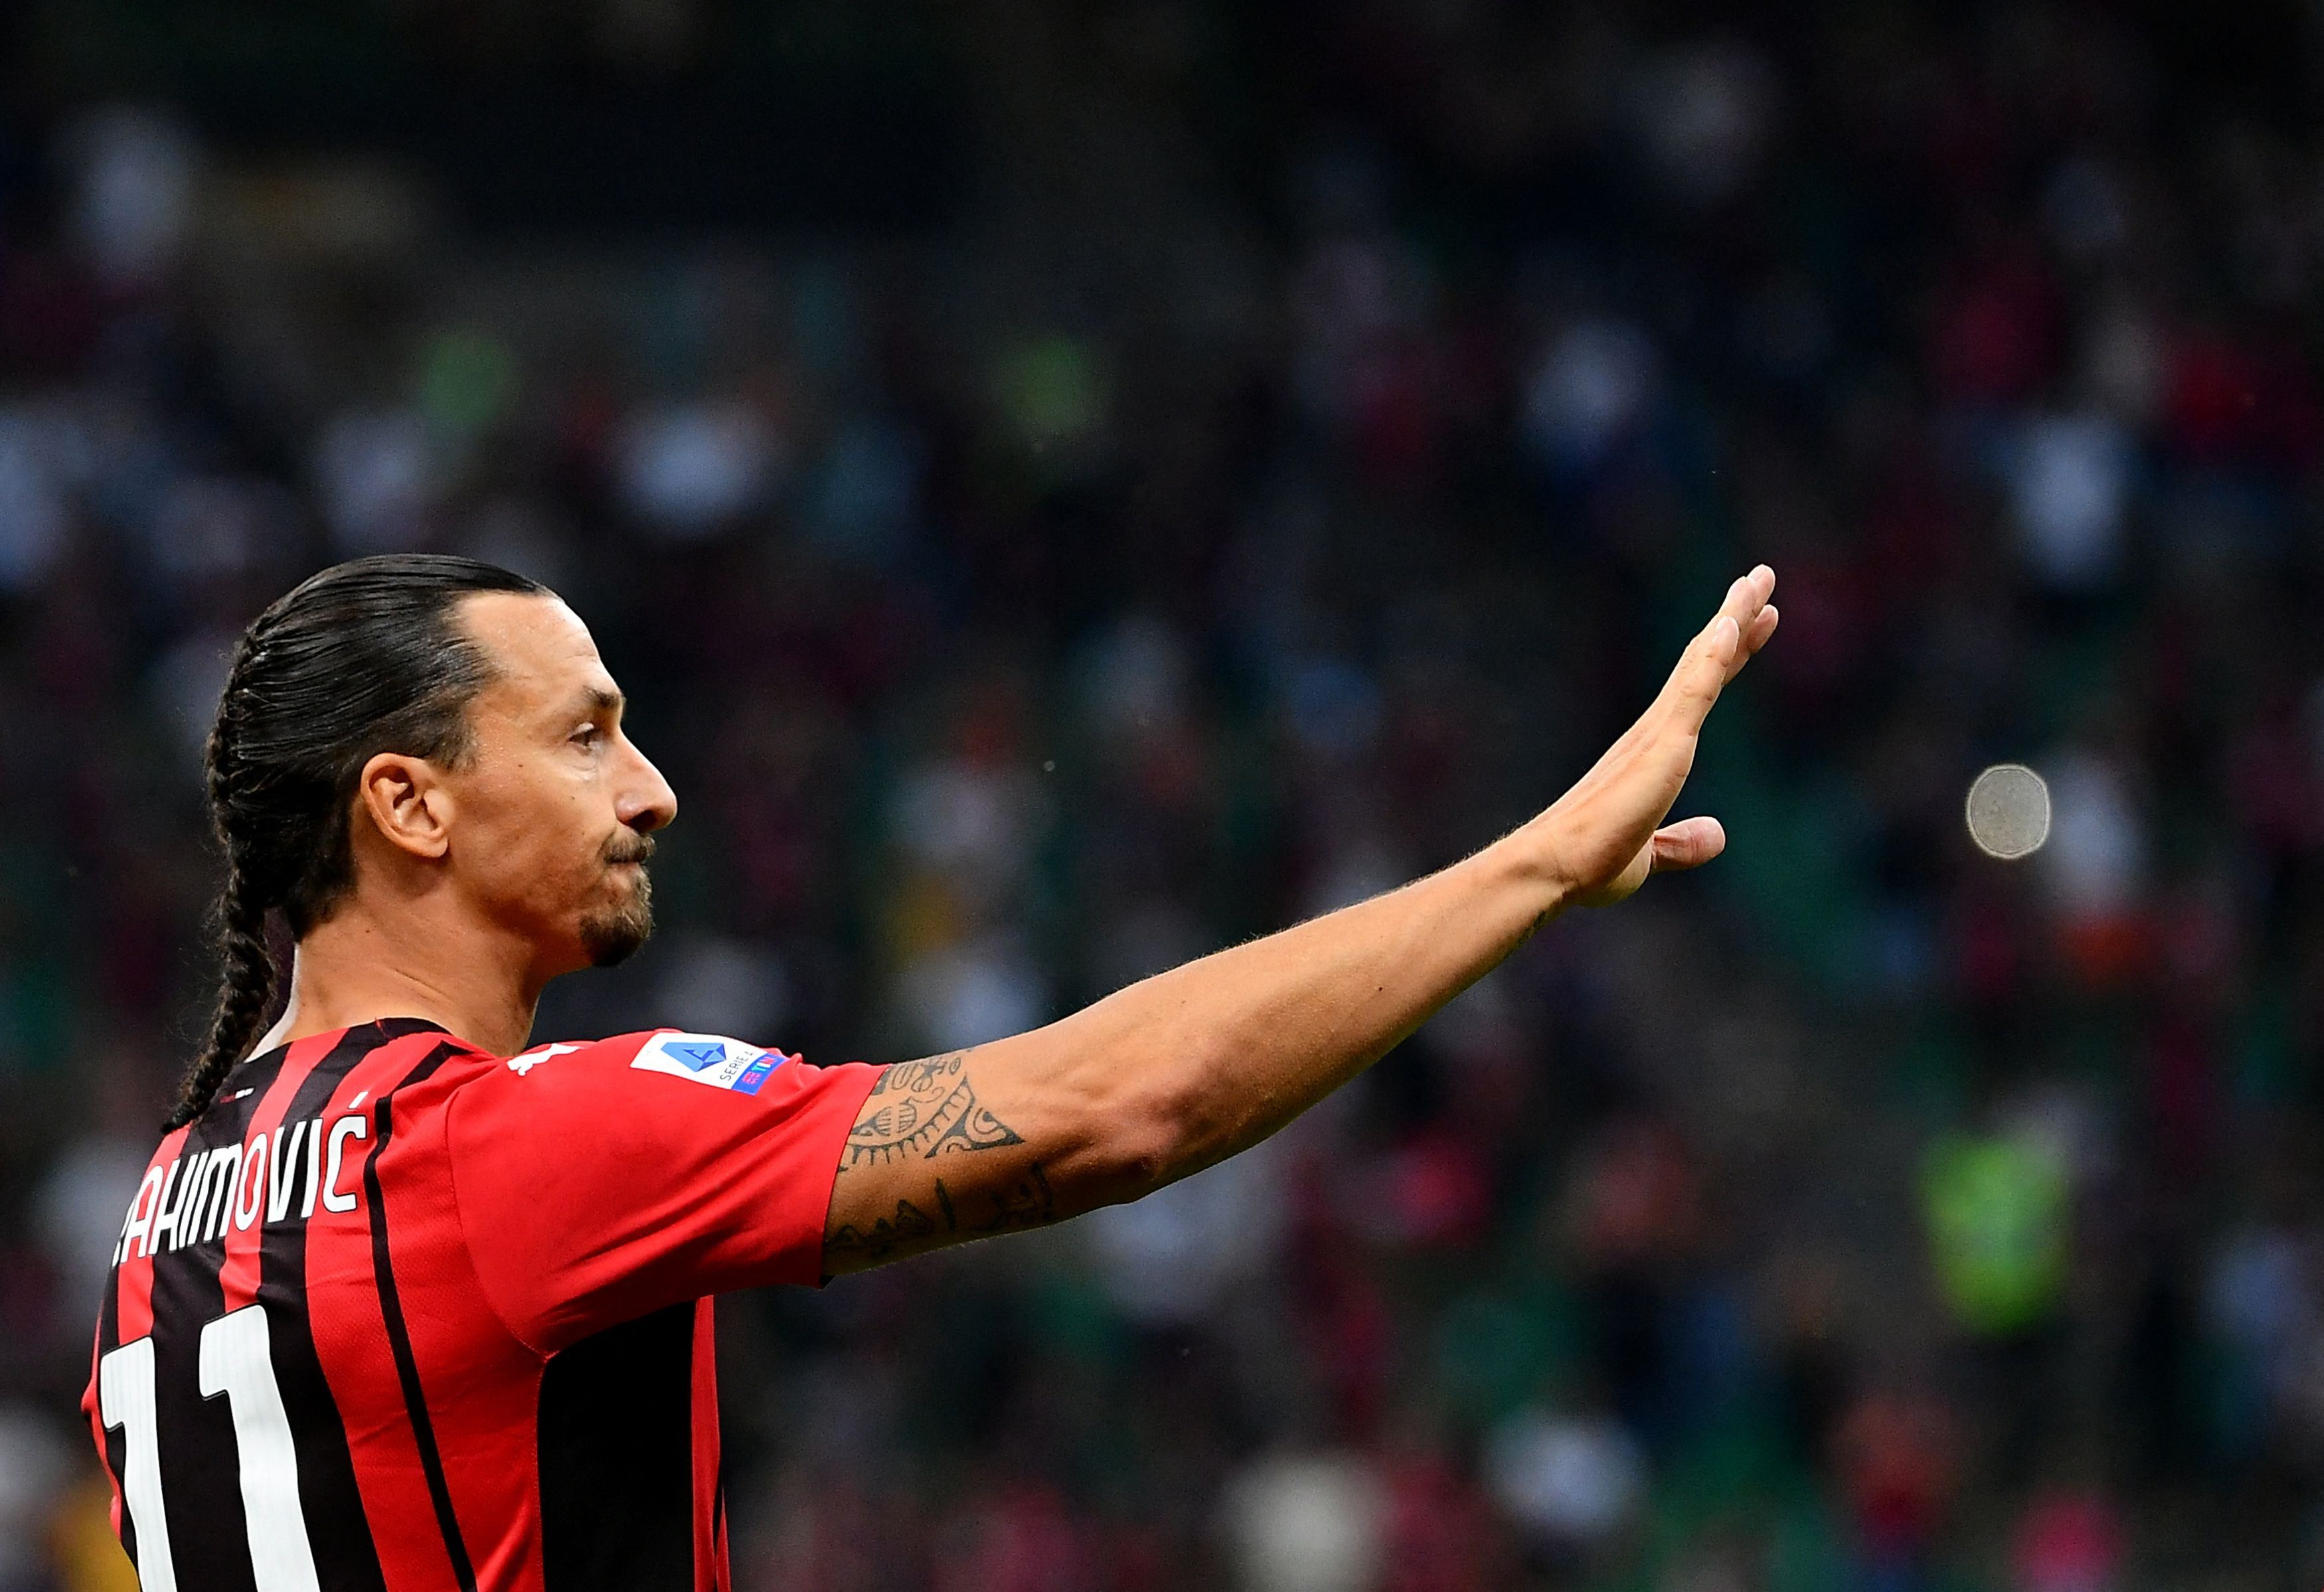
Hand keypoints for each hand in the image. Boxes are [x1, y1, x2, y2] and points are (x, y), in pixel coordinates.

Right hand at [1533, 566, 1777, 909]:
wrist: (1553, 868)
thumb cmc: (1588, 863)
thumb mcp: (1649, 855)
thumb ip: (1681, 843)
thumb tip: (1717, 835)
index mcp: (1651, 751)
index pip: (1699, 690)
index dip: (1729, 655)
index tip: (1750, 623)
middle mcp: (1653, 731)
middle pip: (1704, 661)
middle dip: (1734, 618)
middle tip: (1761, 578)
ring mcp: (1656, 733)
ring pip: (1703, 661)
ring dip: (1733, 618)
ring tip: (1759, 580)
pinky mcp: (1661, 745)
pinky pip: (1694, 689)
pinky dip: (1714, 654)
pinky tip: (1731, 624)